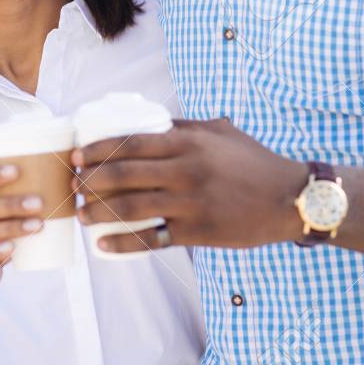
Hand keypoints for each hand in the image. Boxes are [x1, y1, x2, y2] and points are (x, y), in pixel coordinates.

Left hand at [71, 116, 303, 251]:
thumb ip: (186, 126)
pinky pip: (153, 239)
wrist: (291, 199)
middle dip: (90, 180)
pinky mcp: (199, 232)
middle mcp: (186, 170)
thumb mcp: (221, 131)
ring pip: (132, 208)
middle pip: (124, 174)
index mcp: (189, 142)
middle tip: (72, 185)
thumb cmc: (255, 162)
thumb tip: (152, 120)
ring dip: (99, 212)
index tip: (76, 155)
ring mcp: (191, 203)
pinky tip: (103, 244)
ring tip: (80, 214)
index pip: (131, 142)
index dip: (98, 149)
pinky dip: (123, 243)